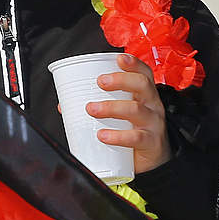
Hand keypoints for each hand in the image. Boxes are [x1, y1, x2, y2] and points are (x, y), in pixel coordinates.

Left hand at [88, 53, 171, 172]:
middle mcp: (152, 105)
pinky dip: (117, 136)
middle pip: (142, 85)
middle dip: (120, 80)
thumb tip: (64, 105)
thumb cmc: (135, 132)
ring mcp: (153, 123)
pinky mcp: (151, 142)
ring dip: (111, 107)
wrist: (154, 161)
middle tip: (99, 82)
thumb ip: (97, 106)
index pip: (144, 73)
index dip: (134, 64)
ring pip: (136, 109)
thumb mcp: (121, 116)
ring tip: (91, 109)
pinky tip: (102, 135)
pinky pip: (136, 137)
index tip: (119, 58)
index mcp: (144, 95)